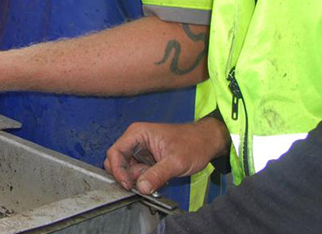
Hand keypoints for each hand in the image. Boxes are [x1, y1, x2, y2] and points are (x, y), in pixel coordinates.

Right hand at [104, 118, 229, 194]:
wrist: (206, 142)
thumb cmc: (193, 144)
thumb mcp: (176, 161)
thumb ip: (157, 174)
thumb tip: (141, 188)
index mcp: (137, 133)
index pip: (115, 152)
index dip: (118, 170)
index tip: (127, 185)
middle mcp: (135, 140)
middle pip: (117, 161)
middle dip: (127, 176)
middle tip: (141, 185)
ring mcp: (140, 150)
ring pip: (127, 169)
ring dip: (137, 179)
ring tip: (155, 179)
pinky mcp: (146, 158)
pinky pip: (137, 172)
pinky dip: (144, 179)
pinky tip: (157, 179)